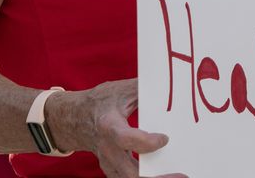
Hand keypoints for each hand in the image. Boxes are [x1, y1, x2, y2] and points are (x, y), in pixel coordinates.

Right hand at [54, 78, 185, 177]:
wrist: (73, 118)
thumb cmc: (100, 102)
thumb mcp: (121, 90)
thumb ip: (144, 89)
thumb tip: (168, 86)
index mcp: (109, 126)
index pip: (127, 139)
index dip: (148, 142)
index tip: (165, 138)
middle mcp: (107, 148)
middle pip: (129, 173)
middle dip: (155, 177)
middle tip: (180, 175)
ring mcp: (108, 161)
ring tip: (175, 175)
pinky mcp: (112, 168)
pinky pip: (128, 177)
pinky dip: (145, 176)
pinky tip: (163, 173)